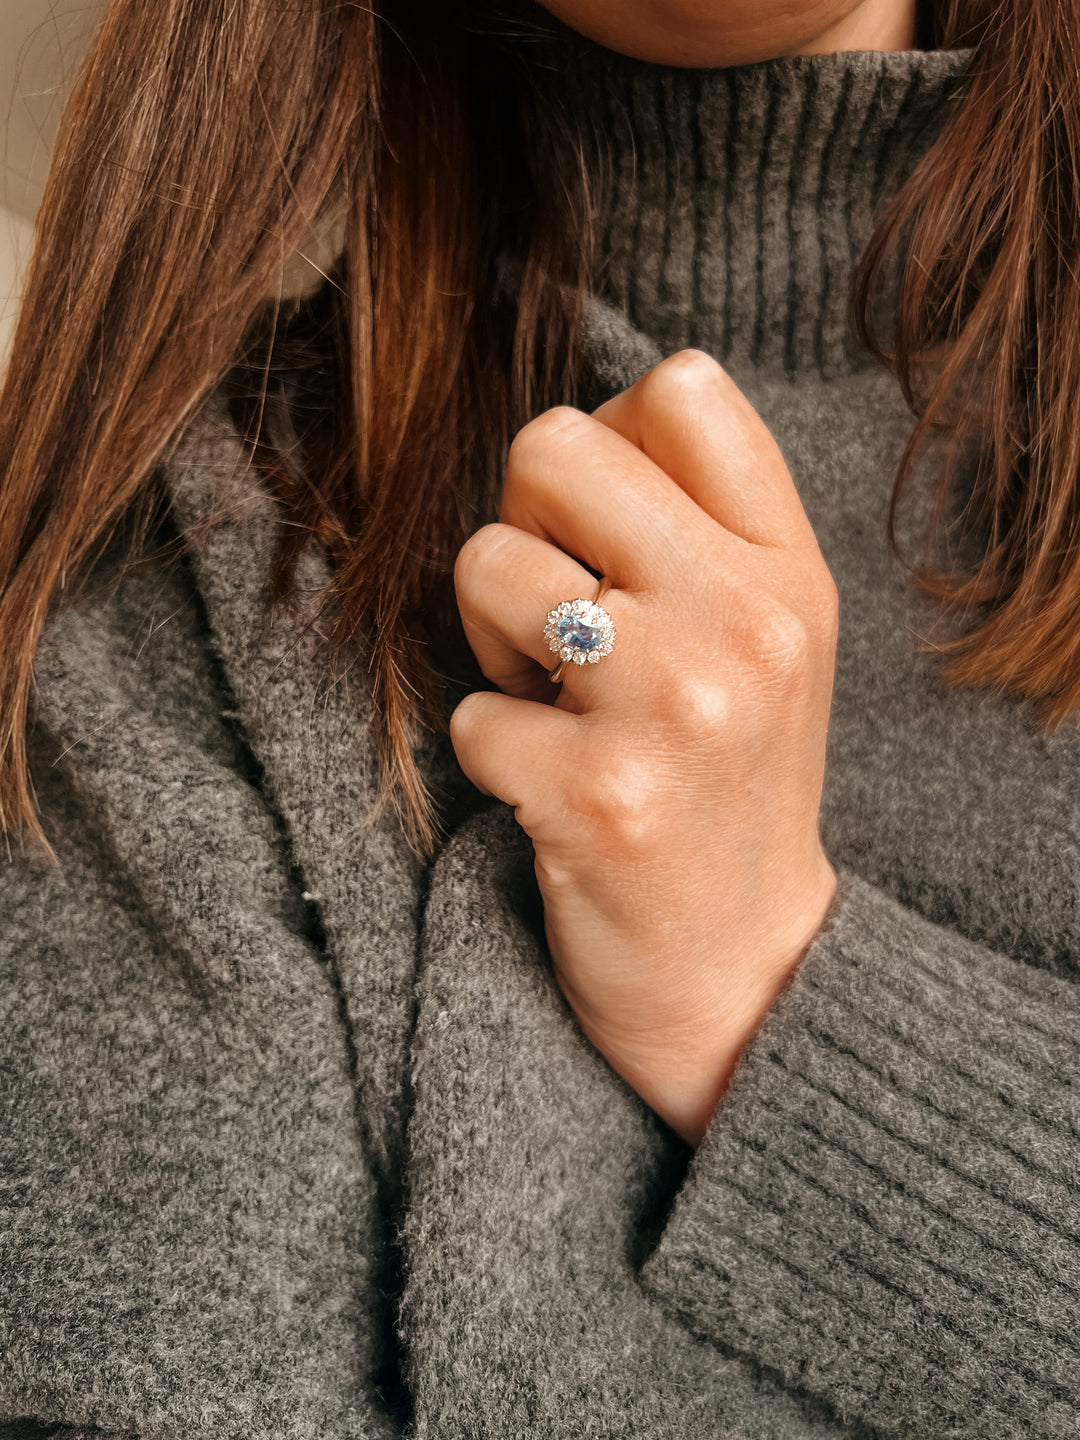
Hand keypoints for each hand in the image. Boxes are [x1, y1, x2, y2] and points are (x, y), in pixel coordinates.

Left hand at [450, 350, 837, 1145]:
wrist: (743, 972)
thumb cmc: (729, 788)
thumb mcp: (765, 643)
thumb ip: (699, 525)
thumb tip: (578, 434)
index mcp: (787, 570)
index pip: (681, 385)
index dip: (607, 440)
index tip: (610, 534)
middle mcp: (744, 622)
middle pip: (551, 443)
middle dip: (523, 523)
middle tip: (560, 616)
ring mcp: (675, 706)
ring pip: (487, 565)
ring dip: (492, 643)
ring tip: (558, 705)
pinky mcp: (598, 794)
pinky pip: (469, 711)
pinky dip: (491, 752)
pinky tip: (552, 791)